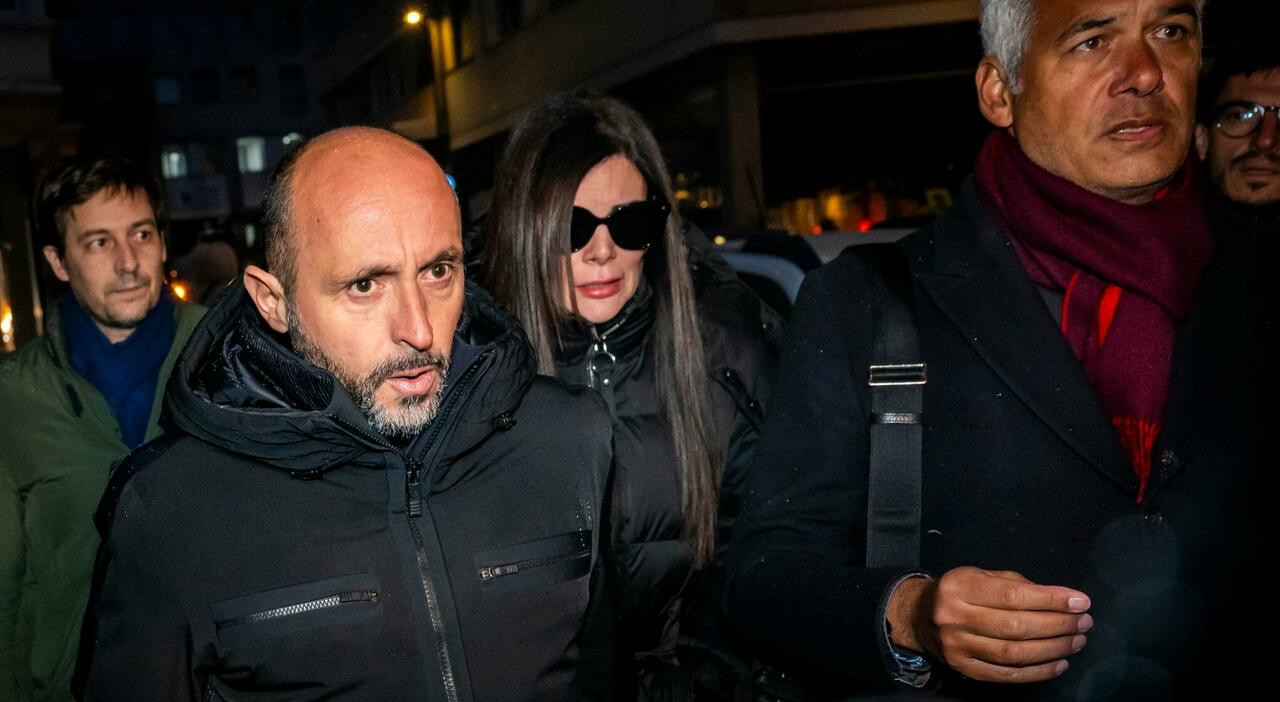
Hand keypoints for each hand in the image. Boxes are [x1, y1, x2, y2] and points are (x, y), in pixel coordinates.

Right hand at [887, 567, 1091, 682]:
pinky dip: (1037, 672)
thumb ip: (1016, 586)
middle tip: (1084, 622)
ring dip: (1053, 649)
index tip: (1080, 601)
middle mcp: (954, 617)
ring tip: (1077, 641)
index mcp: (959, 587)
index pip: (1012, 595)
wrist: (919, 616)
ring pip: (1014, 653)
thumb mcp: (981, 576)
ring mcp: (958, 646)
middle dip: (1057, 625)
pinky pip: (1006, 675)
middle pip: (1016, 626)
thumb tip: (1063, 601)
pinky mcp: (964, 668)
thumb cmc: (960, 592)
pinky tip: (1059, 663)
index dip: (1050, 600)